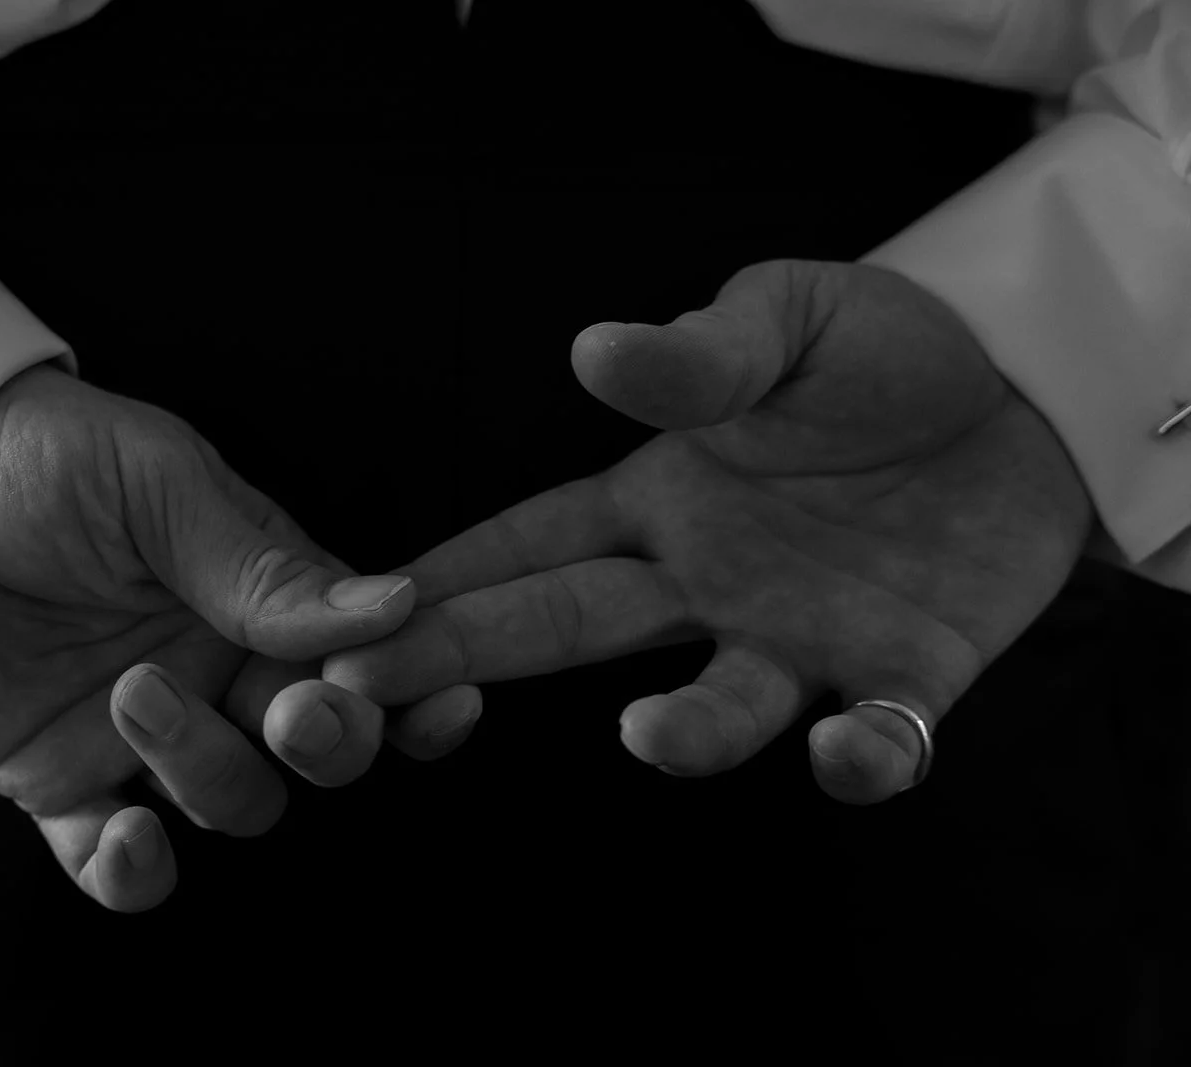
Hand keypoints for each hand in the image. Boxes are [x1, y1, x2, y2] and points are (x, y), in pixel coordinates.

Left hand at [0, 365, 476, 909]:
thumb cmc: (33, 453)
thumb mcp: (157, 483)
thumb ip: (264, 563)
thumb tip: (395, 604)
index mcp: (262, 594)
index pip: (364, 659)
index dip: (410, 691)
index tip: (431, 699)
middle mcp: (218, 670)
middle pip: (316, 750)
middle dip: (328, 745)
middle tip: (293, 714)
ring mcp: (143, 735)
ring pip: (231, 805)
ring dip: (208, 772)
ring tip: (136, 699)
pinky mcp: (61, 783)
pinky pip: (119, 862)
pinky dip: (135, 872)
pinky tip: (125, 837)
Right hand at [324, 260, 1092, 803]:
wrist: (1028, 393)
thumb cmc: (883, 350)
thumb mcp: (786, 319)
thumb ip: (700, 354)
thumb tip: (594, 350)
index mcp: (662, 499)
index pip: (530, 541)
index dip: (445, 576)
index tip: (353, 613)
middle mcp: (708, 582)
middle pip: (570, 626)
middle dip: (468, 656)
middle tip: (367, 693)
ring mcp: (801, 639)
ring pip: (719, 709)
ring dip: (682, 736)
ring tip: (645, 735)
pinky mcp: (906, 675)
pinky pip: (876, 740)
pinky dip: (861, 758)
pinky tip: (850, 745)